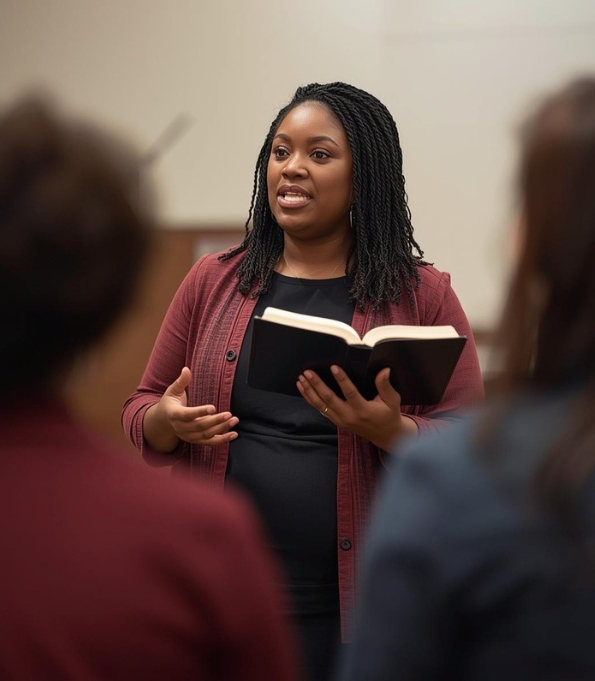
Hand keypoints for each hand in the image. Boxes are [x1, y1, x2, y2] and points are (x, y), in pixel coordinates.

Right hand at [144, 367, 238, 451]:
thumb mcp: (172, 391)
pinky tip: (234, 434)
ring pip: (206, 435)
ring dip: (221, 429)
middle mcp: (180, 428)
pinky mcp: (195, 440)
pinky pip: (209, 442)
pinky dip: (222, 440)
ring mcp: (188, 436)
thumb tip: (186, 369)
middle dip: (215, 421)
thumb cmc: (169, 403)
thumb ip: (181, 381)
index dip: (200, 412)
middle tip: (229, 414)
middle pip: (199, 426)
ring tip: (234, 421)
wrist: (163, 422)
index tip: (213, 407)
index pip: (187, 415)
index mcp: (174, 414)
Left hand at [296, 366, 416, 450]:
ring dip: (310, 391)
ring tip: (301, 379)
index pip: (350, 393)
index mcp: (363, 410)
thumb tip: (384, 370)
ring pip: (321, 405)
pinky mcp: (337, 422)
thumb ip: (385, 385)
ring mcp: (341, 420)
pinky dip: (311, 399)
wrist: (385, 435)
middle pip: (329, 399)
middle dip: (317, 384)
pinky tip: (304, 389)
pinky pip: (320, 410)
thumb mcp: (392, 400)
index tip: (333, 367)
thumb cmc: (389, 415)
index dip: (341, 379)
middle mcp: (349, 416)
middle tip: (308, 372)